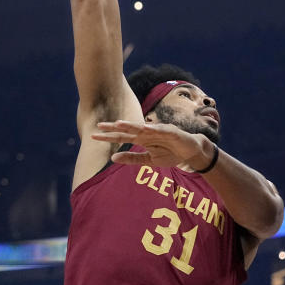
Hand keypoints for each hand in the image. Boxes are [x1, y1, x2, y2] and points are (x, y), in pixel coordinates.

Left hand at [91, 120, 213, 169]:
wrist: (191, 151)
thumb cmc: (171, 153)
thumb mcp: (149, 160)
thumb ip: (132, 159)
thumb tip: (112, 158)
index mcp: (142, 140)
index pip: (122, 137)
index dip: (108, 136)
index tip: (93, 135)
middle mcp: (148, 133)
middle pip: (128, 130)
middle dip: (114, 128)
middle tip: (99, 125)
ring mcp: (159, 131)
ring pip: (142, 127)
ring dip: (131, 125)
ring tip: (118, 124)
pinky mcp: (171, 132)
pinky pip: (160, 130)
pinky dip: (152, 129)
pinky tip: (144, 128)